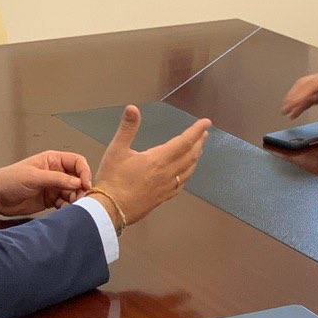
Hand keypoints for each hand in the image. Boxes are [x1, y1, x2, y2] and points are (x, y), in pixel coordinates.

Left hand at [0, 151, 92, 216]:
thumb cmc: (8, 180)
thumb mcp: (34, 177)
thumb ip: (57, 179)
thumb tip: (78, 182)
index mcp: (53, 160)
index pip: (77, 162)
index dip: (84, 172)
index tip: (85, 185)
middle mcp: (56, 173)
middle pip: (78, 178)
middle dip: (81, 189)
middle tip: (78, 199)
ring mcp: (53, 187)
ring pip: (73, 192)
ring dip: (74, 199)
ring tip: (69, 205)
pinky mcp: (50, 200)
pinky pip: (65, 203)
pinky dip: (67, 206)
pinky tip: (61, 209)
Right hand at [88, 106, 211, 226]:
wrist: (110, 210)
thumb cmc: (112, 179)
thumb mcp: (116, 150)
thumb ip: (127, 128)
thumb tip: (133, 108)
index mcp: (159, 159)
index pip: (184, 141)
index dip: (196, 131)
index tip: (206, 122)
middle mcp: (168, 173)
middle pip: (190, 155)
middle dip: (199, 142)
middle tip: (204, 133)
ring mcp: (167, 187)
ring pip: (188, 170)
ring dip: (196, 157)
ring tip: (198, 149)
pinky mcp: (163, 198)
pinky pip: (182, 183)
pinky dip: (188, 173)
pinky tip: (186, 173)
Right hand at [281, 68, 317, 121]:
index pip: (314, 84)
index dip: (301, 94)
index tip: (291, 104)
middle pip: (306, 84)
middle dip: (294, 96)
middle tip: (285, 109)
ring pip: (307, 89)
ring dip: (297, 99)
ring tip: (287, 112)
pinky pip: (313, 95)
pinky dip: (304, 102)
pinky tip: (297, 111)